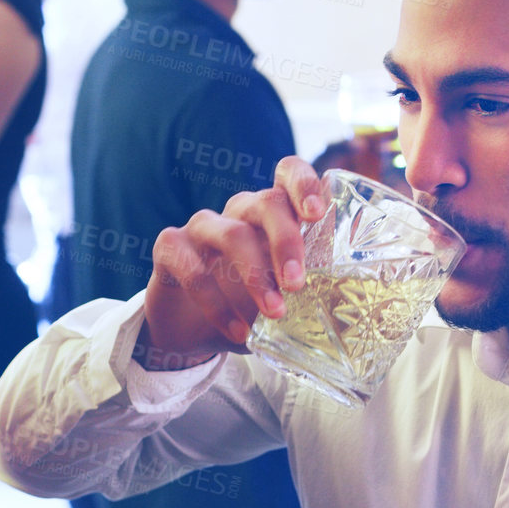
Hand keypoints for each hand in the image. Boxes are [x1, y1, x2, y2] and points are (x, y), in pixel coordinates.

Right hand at [141, 156, 325, 368]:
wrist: (188, 333)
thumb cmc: (242, 308)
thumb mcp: (279, 301)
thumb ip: (305, 297)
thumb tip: (339, 314)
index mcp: (270, 216)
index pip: (287, 174)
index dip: (303, 183)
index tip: (316, 214)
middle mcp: (237, 213)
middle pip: (265, 203)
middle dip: (286, 242)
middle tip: (296, 285)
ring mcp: (201, 226)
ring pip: (232, 234)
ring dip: (255, 276)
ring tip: (274, 313)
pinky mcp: (169, 247)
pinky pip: (194, 269)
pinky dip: (217, 305)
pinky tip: (237, 332)